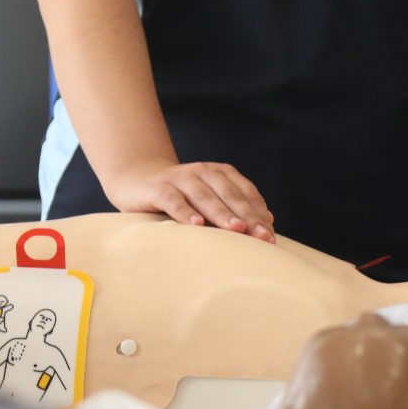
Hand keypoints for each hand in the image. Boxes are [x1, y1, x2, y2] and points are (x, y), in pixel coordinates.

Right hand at [106, 160, 274, 241]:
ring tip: (237, 229)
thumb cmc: (181, 197)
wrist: (137, 179)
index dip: (259, 214)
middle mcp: (203, 172)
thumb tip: (268, 223)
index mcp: (221, 173)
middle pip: (229, 194)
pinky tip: (196, 225)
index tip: (270, 236)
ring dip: (222, 213)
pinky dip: (185, 212)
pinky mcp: (158, 188)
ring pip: (204, 196)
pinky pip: (173, 200)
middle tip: (262, 237)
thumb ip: (235, 207)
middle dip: (248, 216)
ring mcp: (180, 178)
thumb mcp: (210, 200)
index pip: (245, 193)